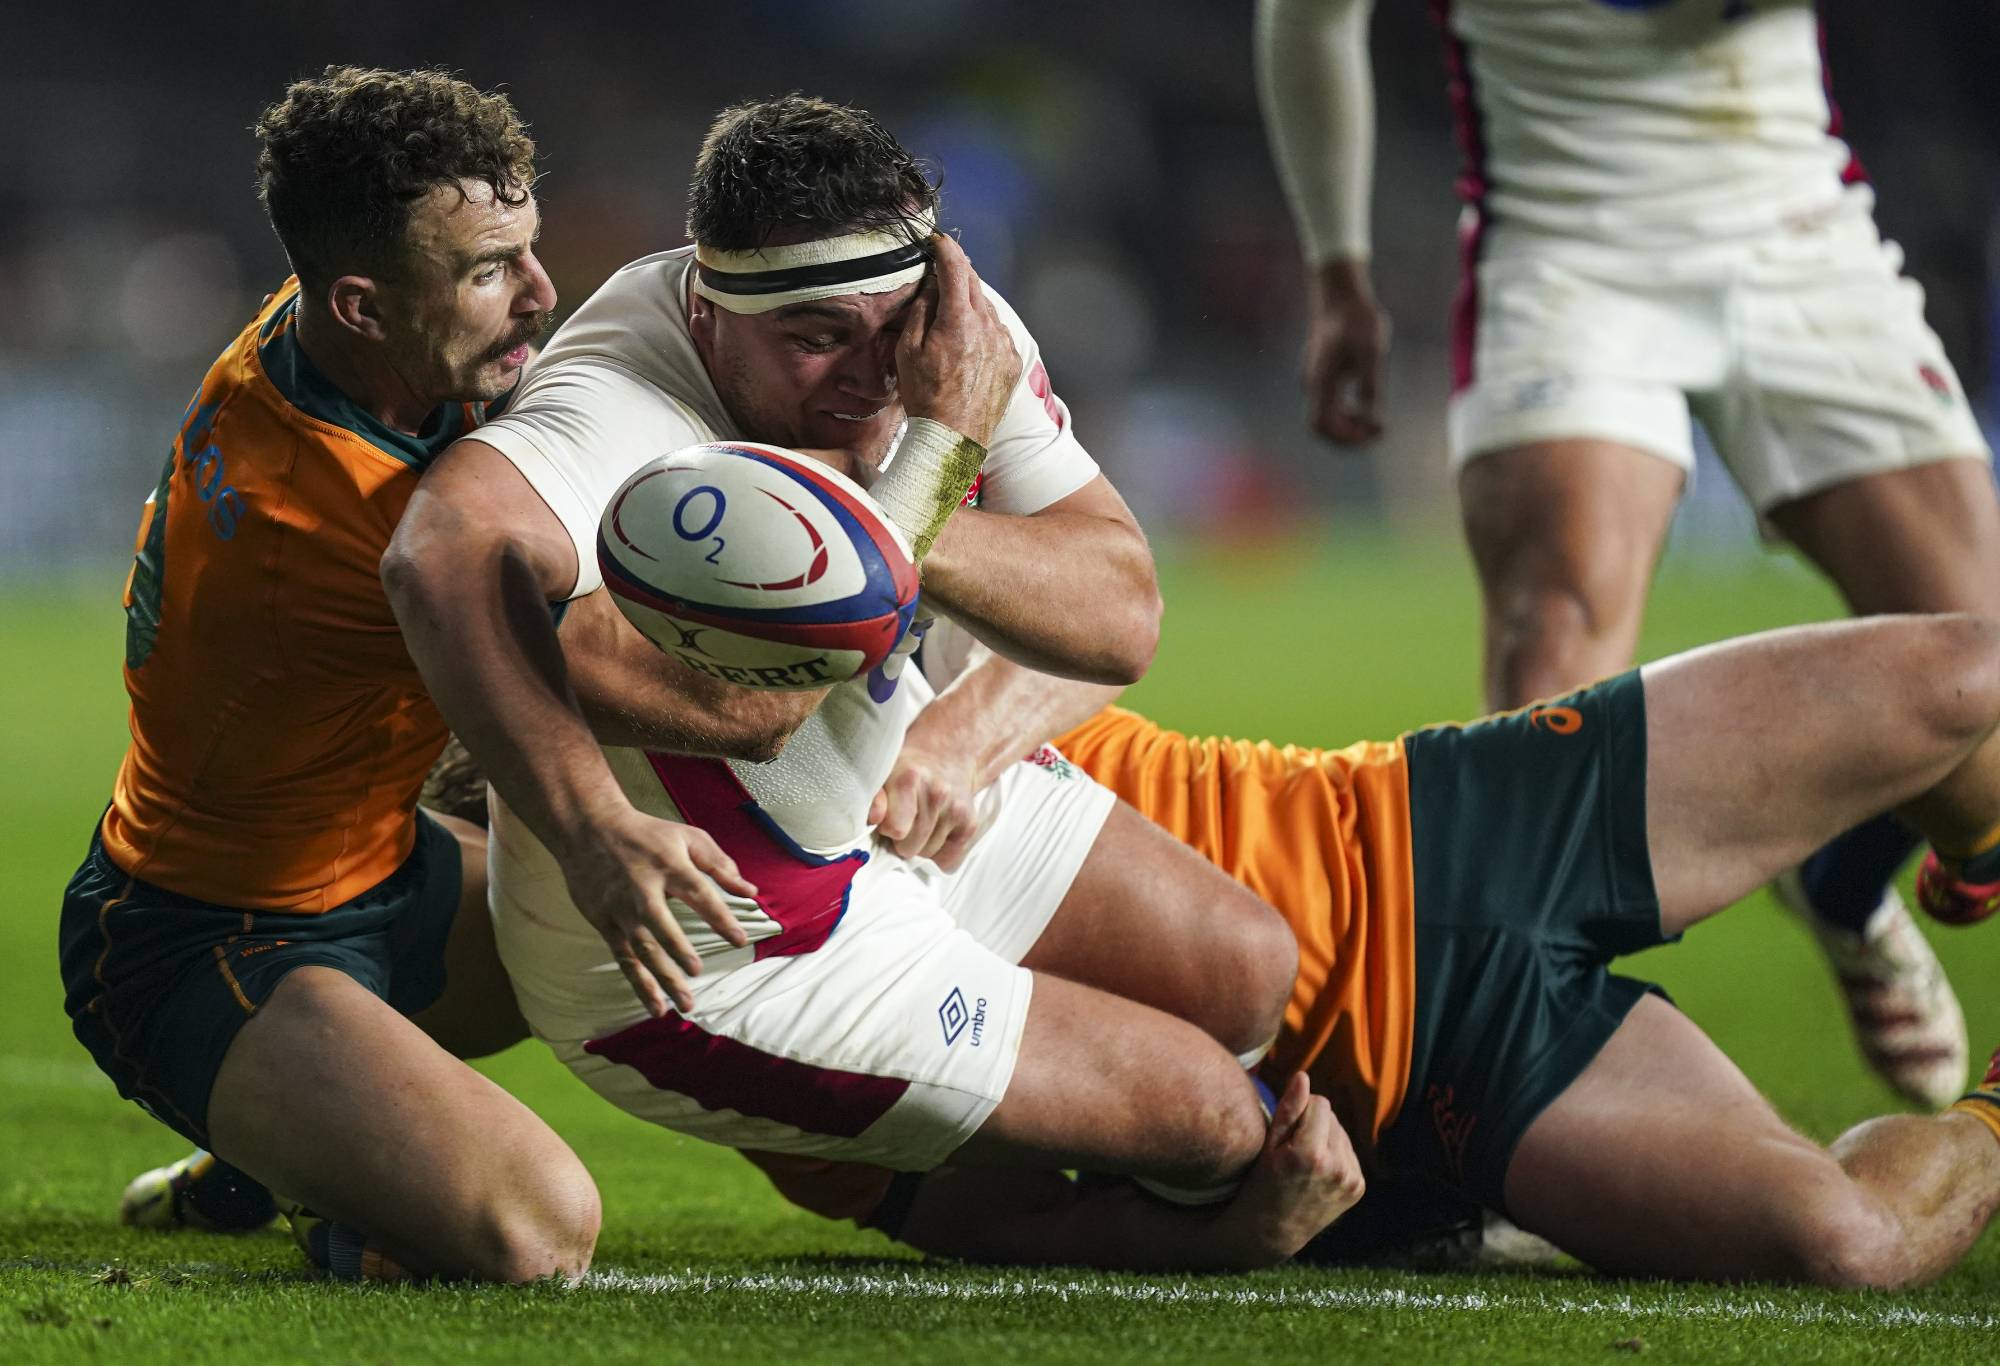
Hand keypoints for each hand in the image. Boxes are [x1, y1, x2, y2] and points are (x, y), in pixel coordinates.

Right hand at [555, 803, 757, 1015]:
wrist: (589, 829)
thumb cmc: (648, 835)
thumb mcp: (688, 838)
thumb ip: (721, 865)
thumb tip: (751, 891)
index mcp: (669, 866)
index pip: (699, 895)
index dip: (720, 918)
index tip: (739, 940)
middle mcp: (643, 890)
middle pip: (661, 925)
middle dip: (678, 950)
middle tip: (697, 972)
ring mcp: (621, 909)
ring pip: (641, 949)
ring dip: (662, 978)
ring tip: (684, 1004)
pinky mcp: (605, 922)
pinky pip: (624, 958)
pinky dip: (640, 983)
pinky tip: (656, 1006)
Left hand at [868, 727, 983, 869]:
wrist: (945, 757)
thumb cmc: (906, 771)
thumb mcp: (882, 775)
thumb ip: (872, 797)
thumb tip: (875, 817)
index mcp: (910, 778)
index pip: (896, 829)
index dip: (887, 828)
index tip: (888, 818)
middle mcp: (938, 793)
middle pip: (909, 848)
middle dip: (902, 840)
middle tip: (904, 821)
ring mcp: (957, 809)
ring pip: (926, 856)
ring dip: (920, 846)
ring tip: (920, 823)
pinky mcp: (970, 824)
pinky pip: (947, 861)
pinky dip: (938, 855)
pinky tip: (934, 833)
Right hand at [897, 234, 1021, 446]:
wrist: (954, 439)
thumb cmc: (925, 398)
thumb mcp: (908, 351)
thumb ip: (921, 312)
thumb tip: (931, 288)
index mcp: (959, 321)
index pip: (955, 268)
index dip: (945, 249)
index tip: (938, 240)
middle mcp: (988, 326)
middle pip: (974, 284)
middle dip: (958, 270)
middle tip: (943, 265)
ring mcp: (1003, 344)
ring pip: (987, 308)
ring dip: (970, 302)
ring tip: (952, 311)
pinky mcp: (1011, 361)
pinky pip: (997, 332)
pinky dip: (983, 327)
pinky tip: (969, 341)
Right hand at [1212, 1072, 1365, 1265]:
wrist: (1272, 1231)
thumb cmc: (1261, 1184)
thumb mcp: (1267, 1146)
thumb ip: (1288, 1110)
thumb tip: (1303, 1076)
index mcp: (1311, 1154)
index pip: (1320, 1103)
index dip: (1301, 1111)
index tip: (1286, 1131)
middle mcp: (1337, 1167)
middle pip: (1332, 1116)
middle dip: (1314, 1124)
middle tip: (1293, 1149)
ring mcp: (1351, 1179)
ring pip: (1342, 1133)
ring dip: (1326, 1138)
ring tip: (1304, 1161)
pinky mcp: (1357, 1187)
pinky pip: (1349, 1152)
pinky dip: (1335, 1155)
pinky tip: (1317, 1171)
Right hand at [1302, 258, 1389, 444]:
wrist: (1340, 293)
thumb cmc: (1357, 319)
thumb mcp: (1371, 352)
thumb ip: (1370, 386)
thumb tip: (1373, 419)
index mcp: (1320, 380)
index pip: (1323, 425)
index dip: (1347, 438)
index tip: (1375, 434)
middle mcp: (1312, 383)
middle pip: (1321, 426)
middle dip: (1348, 436)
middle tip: (1378, 433)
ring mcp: (1314, 379)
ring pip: (1324, 417)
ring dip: (1347, 427)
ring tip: (1375, 422)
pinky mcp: (1320, 374)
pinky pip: (1328, 405)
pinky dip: (1345, 414)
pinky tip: (1365, 407)